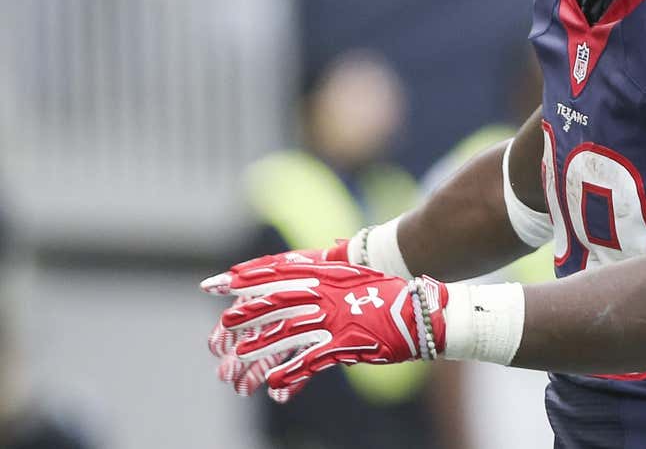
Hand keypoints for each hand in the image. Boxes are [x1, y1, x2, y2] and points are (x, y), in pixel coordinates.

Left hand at [202, 260, 446, 402]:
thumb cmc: (390, 293)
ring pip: (286, 335)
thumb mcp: (357, 278)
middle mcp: (327, 297)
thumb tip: (316, 263)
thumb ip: (332, 277)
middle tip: (224, 323)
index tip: (222, 280)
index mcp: (329, 277)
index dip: (249, 277)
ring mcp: (334, 321)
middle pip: (277, 304)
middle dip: (248, 314)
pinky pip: (310, 361)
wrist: (421, 310)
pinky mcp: (345, 344)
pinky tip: (274, 383)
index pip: (280, 273)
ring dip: (260, 350)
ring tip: (237, 361)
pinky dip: (290, 373)